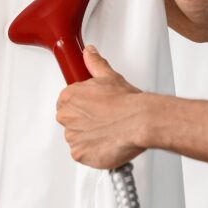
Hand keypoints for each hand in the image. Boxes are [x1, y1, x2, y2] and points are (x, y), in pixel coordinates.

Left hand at [56, 46, 149, 169]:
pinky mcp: (81, 154)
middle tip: (104, 118)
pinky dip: (93, 151)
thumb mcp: (109, 76)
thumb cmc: (126, 101)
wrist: (140, 121)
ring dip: (89, 136)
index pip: (67, 102)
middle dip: (84, 120)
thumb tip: (89, 53)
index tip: (93, 107)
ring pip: (77, 138)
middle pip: (70, 120)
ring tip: (108, 130)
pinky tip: (107, 142)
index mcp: (69, 97)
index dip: (83, 105)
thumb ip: (94, 63)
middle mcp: (66, 117)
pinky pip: (83, 154)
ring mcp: (72, 137)